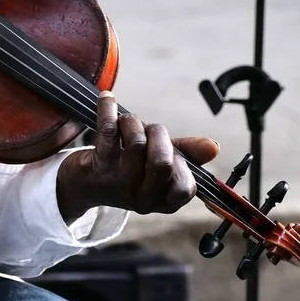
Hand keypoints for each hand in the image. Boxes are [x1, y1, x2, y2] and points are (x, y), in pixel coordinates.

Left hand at [57, 91, 219, 219]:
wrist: (85, 184)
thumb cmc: (130, 168)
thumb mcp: (162, 163)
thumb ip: (188, 154)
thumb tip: (214, 147)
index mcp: (162, 201)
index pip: (185, 188)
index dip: (182, 164)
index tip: (172, 152)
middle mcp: (141, 198)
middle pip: (162, 162)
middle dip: (160, 135)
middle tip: (152, 129)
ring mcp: (119, 184)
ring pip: (137, 143)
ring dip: (134, 122)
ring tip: (128, 121)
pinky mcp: (98, 166)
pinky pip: (108, 130)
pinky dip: (108, 109)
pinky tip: (107, 99)